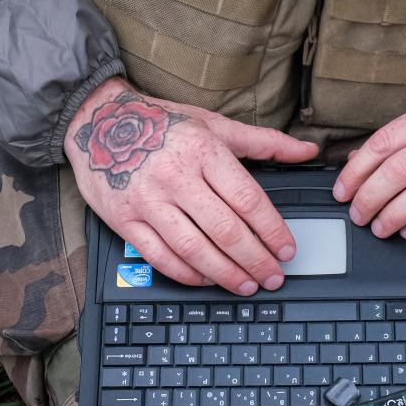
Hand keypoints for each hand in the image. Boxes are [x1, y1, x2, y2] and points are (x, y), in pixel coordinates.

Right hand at [66, 78, 319, 294]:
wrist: (98, 120)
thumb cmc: (161, 123)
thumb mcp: (214, 124)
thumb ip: (264, 142)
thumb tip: (306, 151)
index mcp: (202, 150)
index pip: (248, 199)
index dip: (273, 230)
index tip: (287, 249)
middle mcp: (175, 176)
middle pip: (226, 230)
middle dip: (256, 260)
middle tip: (274, 276)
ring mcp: (147, 200)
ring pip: (194, 249)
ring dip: (226, 274)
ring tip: (247, 285)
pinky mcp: (124, 220)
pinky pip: (160, 257)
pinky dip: (186, 274)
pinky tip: (206, 279)